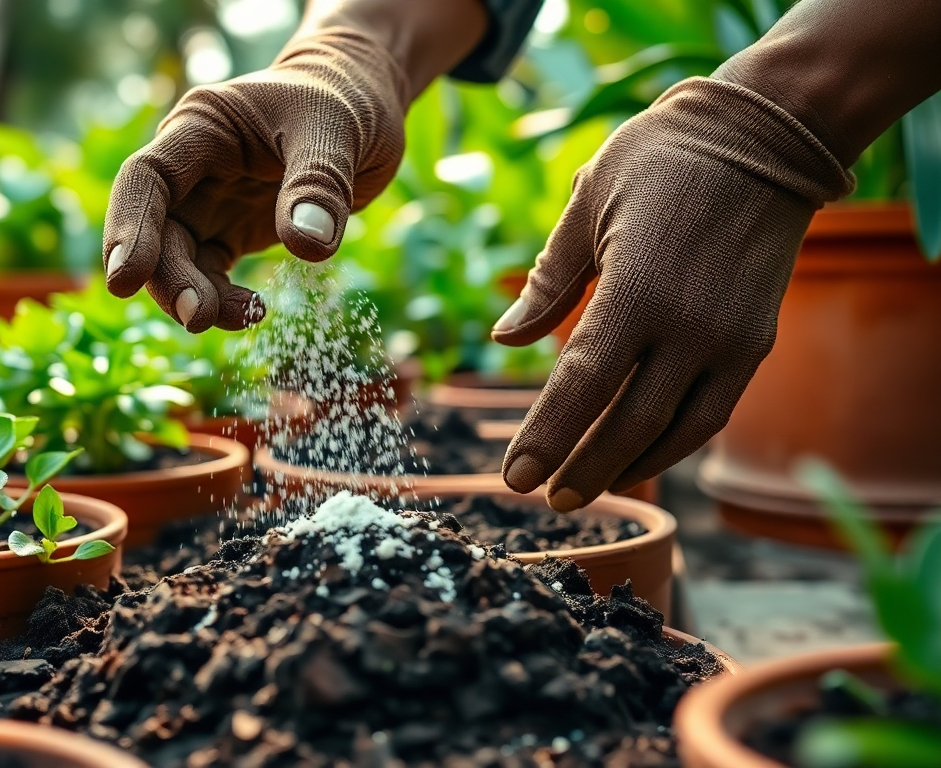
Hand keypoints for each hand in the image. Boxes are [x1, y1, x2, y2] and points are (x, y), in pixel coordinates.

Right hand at [101, 28, 406, 332]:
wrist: (363, 105)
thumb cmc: (344, 102)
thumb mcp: (337, 131)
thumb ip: (319, 184)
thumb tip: (308, 246)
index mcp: (201, 126)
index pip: (147, 179)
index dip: (131, 227)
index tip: (125, 281)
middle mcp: (192, 167)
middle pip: (158, 229)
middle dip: (169, 278)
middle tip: (197, 318)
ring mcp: (209, 201)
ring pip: (180, 259)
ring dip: (198, 295)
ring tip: (246, 317)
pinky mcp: (232, 230)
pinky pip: (212, 273)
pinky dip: (225, 299)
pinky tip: (254, 312)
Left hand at [494, 77, 852, 510]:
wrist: (765, 137)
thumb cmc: (660, 159)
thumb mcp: (588, 204)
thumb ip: (548, 281)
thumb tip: (503, 341)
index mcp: (637, 290)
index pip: (581, 384)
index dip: (547, 437)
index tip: (514, 478)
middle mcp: (689, 326)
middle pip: (627, 422)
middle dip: (581, 468)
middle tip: (544, 500)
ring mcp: (729, 339)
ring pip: (676, 431)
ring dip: (628, 466)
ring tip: (584, 490)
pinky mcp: (755, 342)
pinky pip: (711, 412)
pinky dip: (673, 443)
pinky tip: (639, 455)